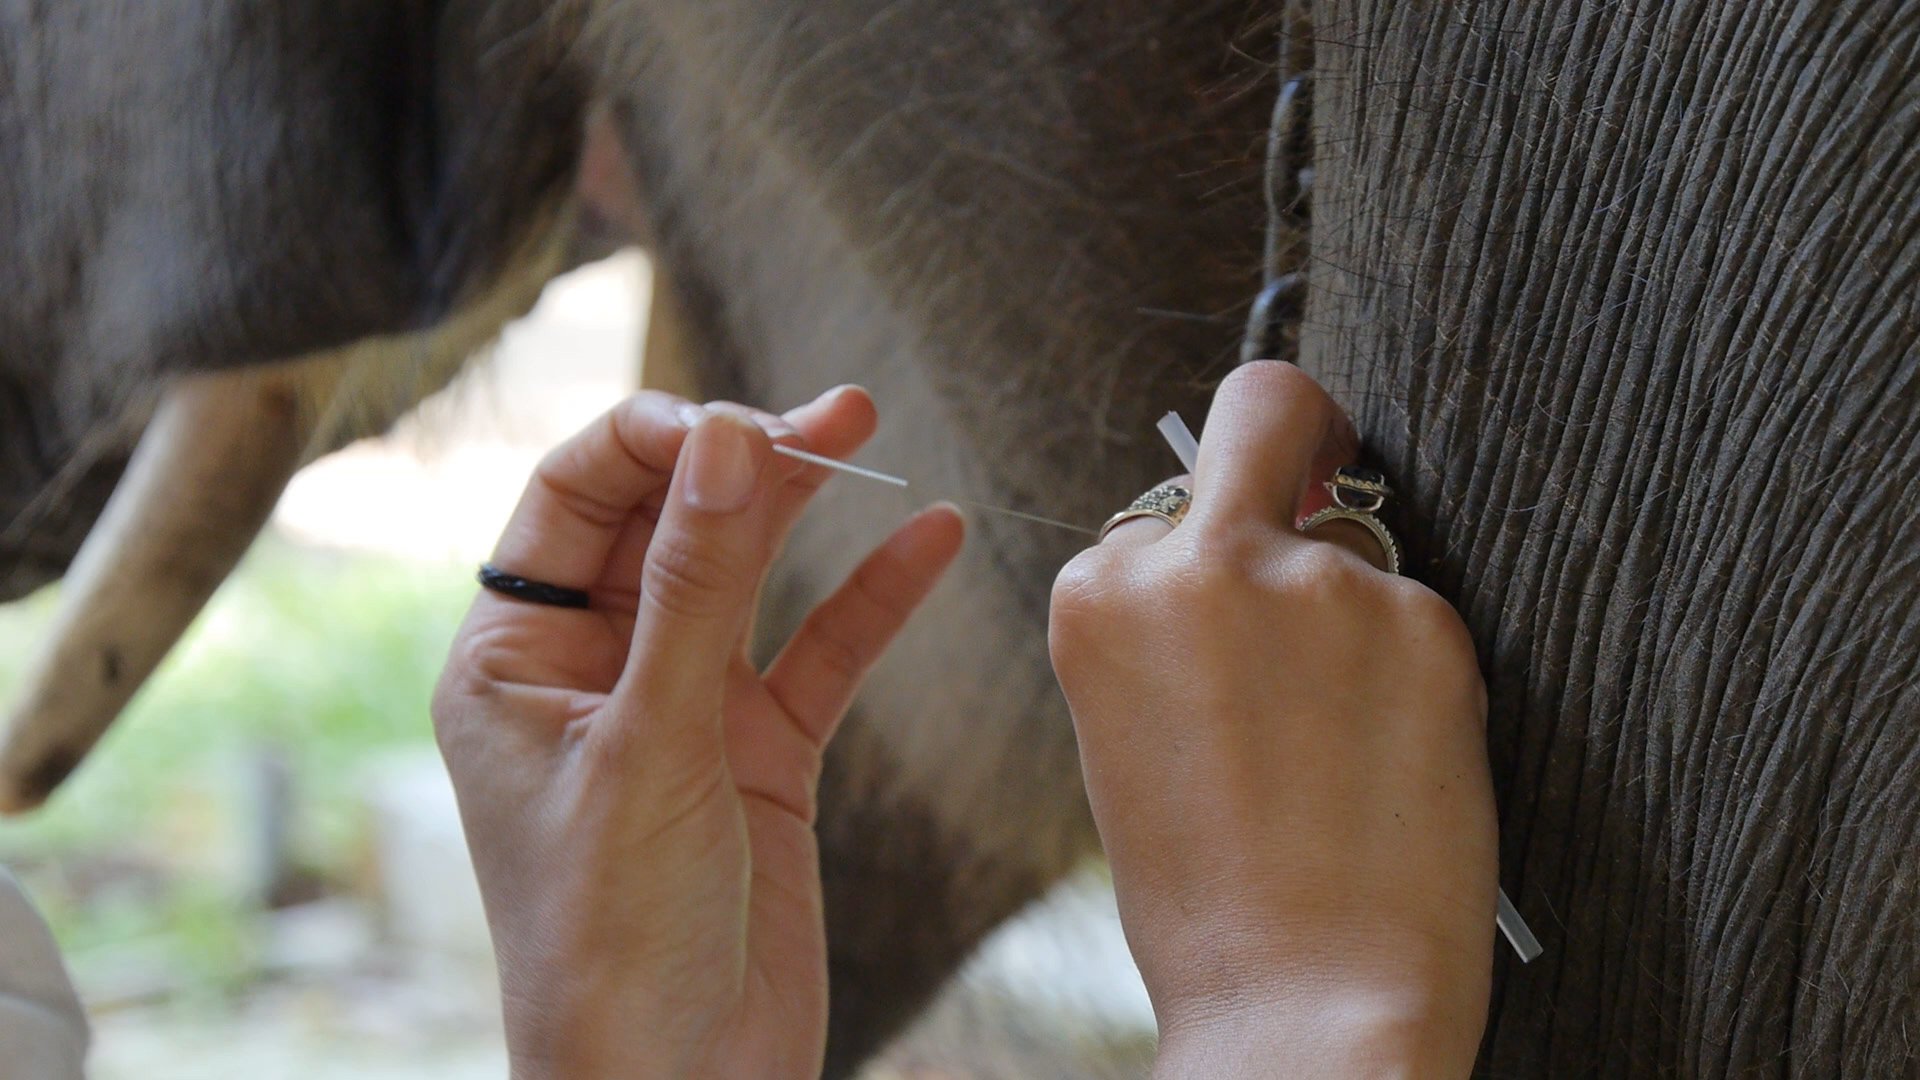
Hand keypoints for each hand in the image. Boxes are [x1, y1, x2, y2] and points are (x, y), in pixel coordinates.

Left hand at [433, 387, 963, 1078]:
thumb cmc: (613, 943)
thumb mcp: (649, 750)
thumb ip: (693, 591)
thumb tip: (722, 437)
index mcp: (513, 662)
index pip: (575, 498)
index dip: (653, 442)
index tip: (737, 421)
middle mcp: (594, 672)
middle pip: (667, 522)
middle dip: (740, 460)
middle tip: (827, 416)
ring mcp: (681, 711)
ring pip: (745, 576)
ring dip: (801, 508)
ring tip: (863, 431)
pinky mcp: (759, 757)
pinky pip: (818, 655)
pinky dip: (870, 600)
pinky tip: (927, 540)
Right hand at [1048, 362, 1496, 1077]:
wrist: (1304, 1006)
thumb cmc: (1210, 901)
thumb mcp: (1131, 740)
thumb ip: (1170, 629)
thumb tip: (1249, 549)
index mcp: (1099, 593)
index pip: (1162, 514)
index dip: (1200, 564)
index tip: (1224, 622)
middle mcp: (1199, 563)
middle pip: (1266, 408)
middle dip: (1294, 429)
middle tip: (1321, 469)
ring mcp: (1317, 583)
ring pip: (1357, 543)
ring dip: (1354, 612)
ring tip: (1342, 742)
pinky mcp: (1424, 621)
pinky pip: (1421, 612)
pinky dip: (1414, 671)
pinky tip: (1390, 760)